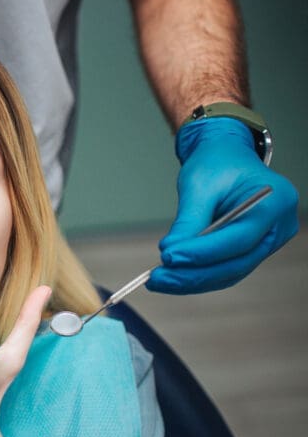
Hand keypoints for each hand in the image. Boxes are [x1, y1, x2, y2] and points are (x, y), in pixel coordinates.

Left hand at [148, 117, 298, 293]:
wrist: (226, 156)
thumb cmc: (216, 163)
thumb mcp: (199, 185)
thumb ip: (189, 221)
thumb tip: (170, 254)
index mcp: (275, 202)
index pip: (239, 238)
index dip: (202, 253)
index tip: (168, 257)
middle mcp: (279, 226)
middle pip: (236, 262)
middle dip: (193, 274)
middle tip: (157, 277)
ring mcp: (268, 242)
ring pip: (229, 272)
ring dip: (191, 280)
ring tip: (158, 280)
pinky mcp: (252, 251)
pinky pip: (225, 270)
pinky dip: (197, 276)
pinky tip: (171, 277)